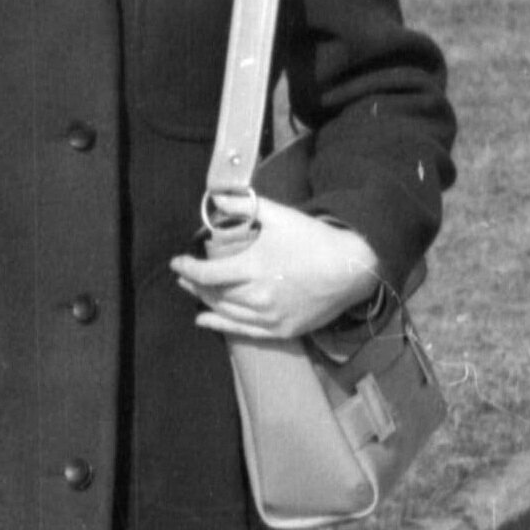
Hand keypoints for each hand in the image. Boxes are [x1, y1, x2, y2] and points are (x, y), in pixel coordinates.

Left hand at [170, 198, 382, 342]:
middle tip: (184, 276)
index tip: (176, 263)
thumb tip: (216, 199)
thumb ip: (246, 207)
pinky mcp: (281, 330)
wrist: (352, 269)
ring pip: (225, 312)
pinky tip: (205, 320)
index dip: (187, 269)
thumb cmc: (314, 240)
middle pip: (213, 293)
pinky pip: (242, 330)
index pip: (207, 274)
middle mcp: (257, 296)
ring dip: (205, 302)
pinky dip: (220, 325)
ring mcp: (269, 316)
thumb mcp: (280, 216)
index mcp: (253, 267)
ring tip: (194, 292)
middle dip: (194, 284)